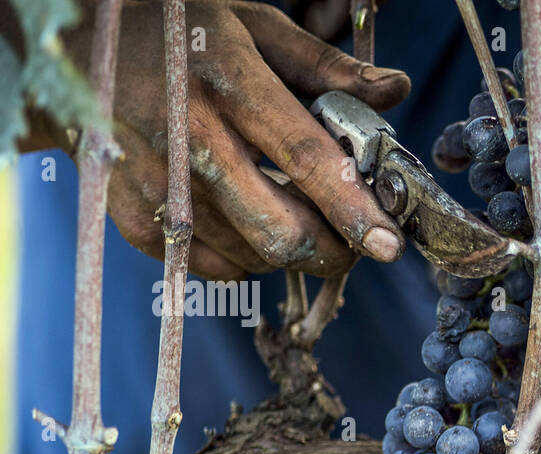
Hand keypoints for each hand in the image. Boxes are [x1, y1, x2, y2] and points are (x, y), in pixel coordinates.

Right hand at [44, 0, 411, 278]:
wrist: (70, 51)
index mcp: (228, 83)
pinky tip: (252, 224)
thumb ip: (326, 66)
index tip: (389, 242)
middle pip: (279, 230)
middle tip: (356, 244)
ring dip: (292, 253)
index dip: (352, 208)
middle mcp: (190, 140)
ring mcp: (158, 185)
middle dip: (332, 251)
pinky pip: (213, 265)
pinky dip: (247, 258)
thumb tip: (395, 89)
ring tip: (303, 223)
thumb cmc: (176, 35)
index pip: (304, 159)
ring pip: (252, 256)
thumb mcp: (251, 26)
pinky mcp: (136, 218)